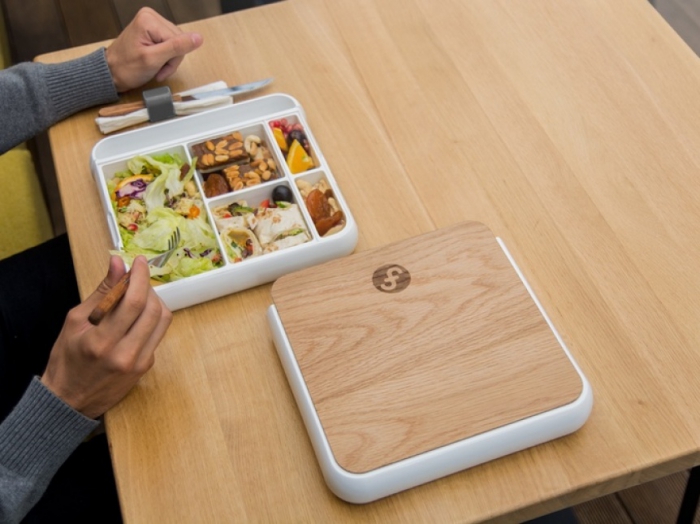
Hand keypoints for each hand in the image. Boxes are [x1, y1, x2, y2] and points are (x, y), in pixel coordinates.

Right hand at [41, 255, 172, 418]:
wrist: (69, 400)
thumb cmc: (67, 360)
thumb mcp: (75, 322)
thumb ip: (102, 292)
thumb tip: (117, 263)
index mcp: (101, 342)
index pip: (133, 302)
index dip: (140, 277)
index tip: (139, 262)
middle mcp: (125, 354)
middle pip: (153, 309)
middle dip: (148, 286)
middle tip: (136, 277)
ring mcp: (139, 362)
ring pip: (162, 320)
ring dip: (154, 300)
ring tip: (137, 295)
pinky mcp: (147, 366)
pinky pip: (158, 333)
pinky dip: (151, 318)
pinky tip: (137, 315)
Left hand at [105, 7, 202, 92]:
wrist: (111, 73)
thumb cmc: (127, 68)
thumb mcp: (153, 60)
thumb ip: (176, 47)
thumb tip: (198, 38)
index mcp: (150, 20)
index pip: (178, 40)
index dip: (174, 58)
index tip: (160, 69)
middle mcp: (151, 17)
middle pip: (178, 40)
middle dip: (171, 59)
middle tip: (157, 68)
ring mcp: (151, 23)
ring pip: (176, 44)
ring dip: (168, 60)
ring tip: (155, 67)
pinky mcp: (151, 30)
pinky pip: (169, 44)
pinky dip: (165, 57)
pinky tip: (155, 62)